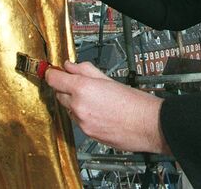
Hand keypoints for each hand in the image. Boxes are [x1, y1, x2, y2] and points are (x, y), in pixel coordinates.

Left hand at [46, 61, 169, 153]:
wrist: (148, 125)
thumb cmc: (135, 102)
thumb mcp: (110, 79)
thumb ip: (86, 71)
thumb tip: (71, 66)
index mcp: (84, 88)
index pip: (54, 79)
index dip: (52, 73)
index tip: (53, 71)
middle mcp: (78, 106)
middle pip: (59, 94)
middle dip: (66, 88)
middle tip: (79, 83)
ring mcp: (81, 123)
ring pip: (69, 109)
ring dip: (75, 103)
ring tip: (96, 100)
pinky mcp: (87, 134)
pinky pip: (78, 121)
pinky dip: (84, 115)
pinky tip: (100, 112)